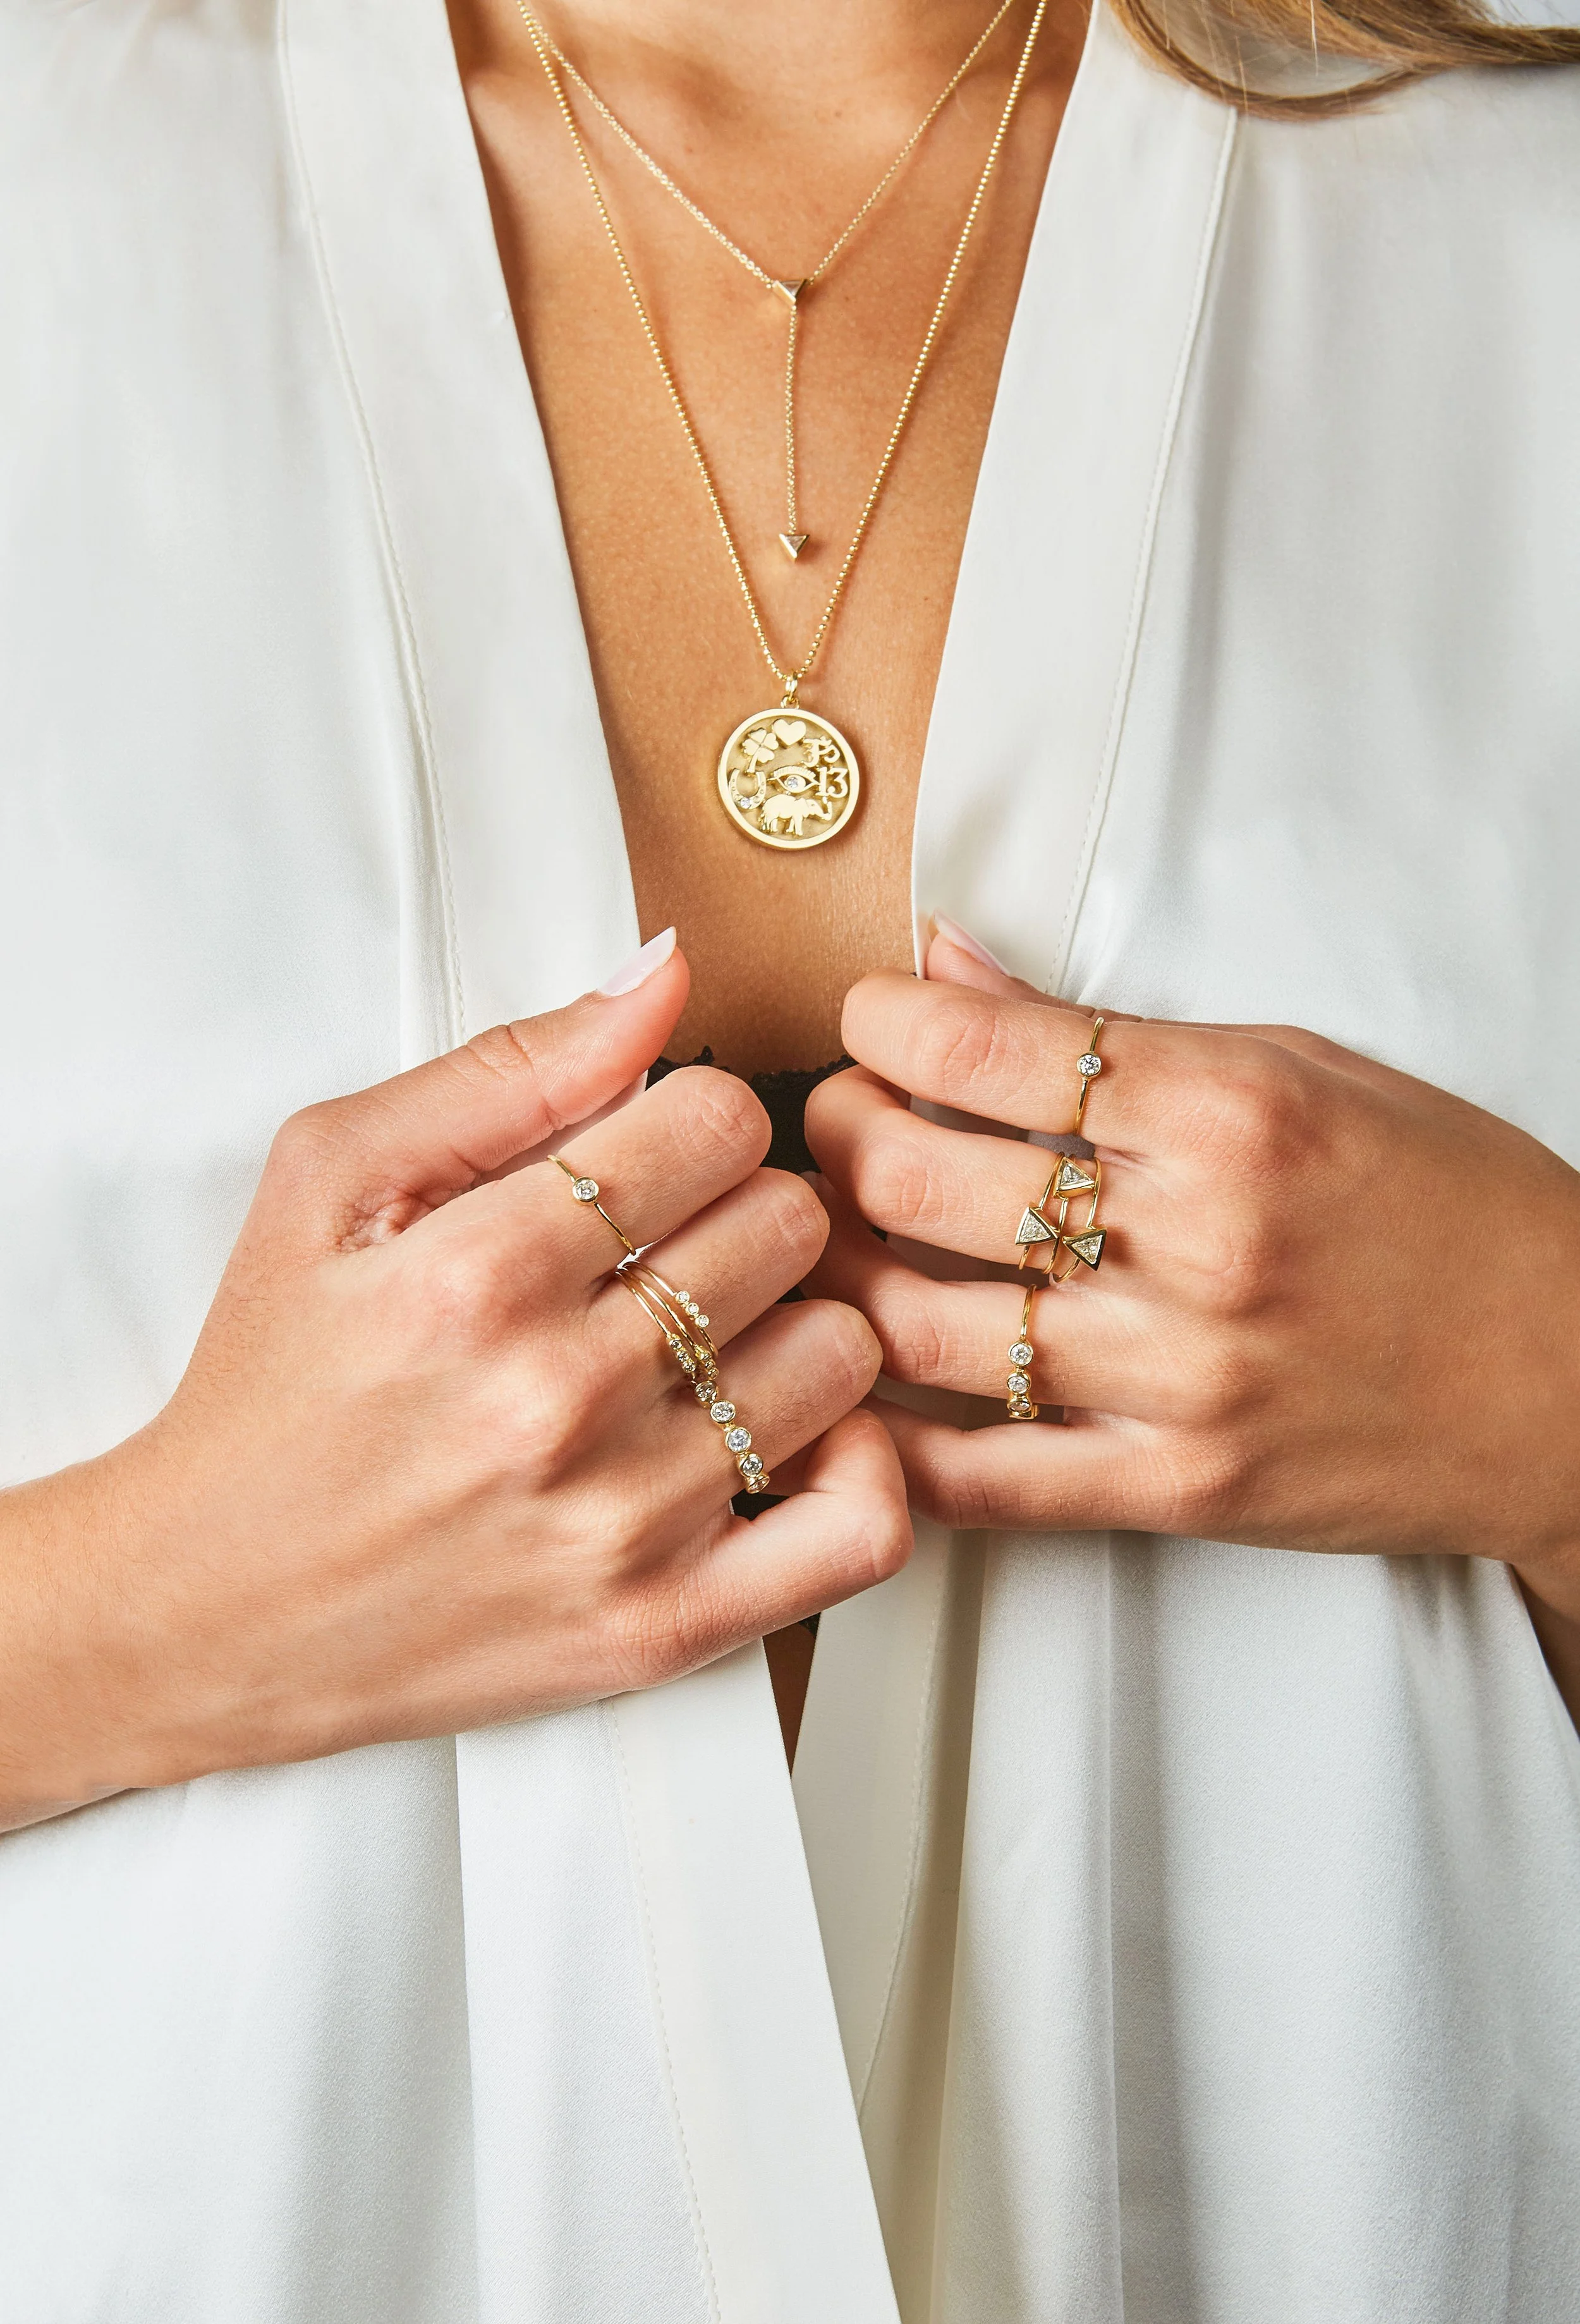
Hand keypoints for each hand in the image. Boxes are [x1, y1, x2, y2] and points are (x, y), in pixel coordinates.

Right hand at [0, 939, 907, 1828]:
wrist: (208, 1604)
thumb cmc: (274, 1385)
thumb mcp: (332, 1179)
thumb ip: (509, 1066)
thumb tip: (663, 974)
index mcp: (478, 1269)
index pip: (719, 1122)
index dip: (701, 1117)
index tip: (656, 1153)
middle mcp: (558, 1397)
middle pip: (790, 1225)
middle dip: (745, 1209)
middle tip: (680, 1243)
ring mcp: (620, 1523)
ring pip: (840, 1354)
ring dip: (797, 1325)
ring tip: (720, 1336)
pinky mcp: (660, 1628)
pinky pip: (858, 1533)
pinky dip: (865, 1467)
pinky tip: (793, 1432)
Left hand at [804, 931, 1579, 1700]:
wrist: (1577, 1377)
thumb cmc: (1452, 1208)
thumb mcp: (1301, 1067)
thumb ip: (1105, 1027)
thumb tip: (947, 965)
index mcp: (1229, 1110)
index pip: (973, 1045)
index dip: (876, 1023)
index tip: (870, 1022)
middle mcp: (1196, 1242)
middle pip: (911, 1177)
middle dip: (834, 1132)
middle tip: (839, 1122)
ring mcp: (1181, 1378)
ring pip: (913, 1327)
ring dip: (841, 1273)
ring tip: (846, 1238)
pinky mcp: (1177, 1489)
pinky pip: (979, 1478)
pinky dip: (890, 1437)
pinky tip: (859, 1390)